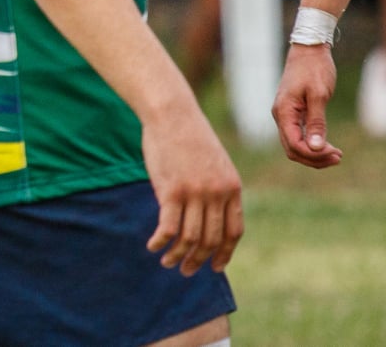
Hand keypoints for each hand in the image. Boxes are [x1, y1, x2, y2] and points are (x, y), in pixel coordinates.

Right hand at [142, 102, 244, 275]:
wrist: (171, 113)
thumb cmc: (188, 136)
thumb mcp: (214, 162)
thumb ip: (217, 188)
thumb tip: (208, 216)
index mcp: (232, 188)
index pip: (233, 232)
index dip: (224, 253)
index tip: (214, 267)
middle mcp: (217, 194)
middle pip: (210, 239)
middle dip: (198, 260)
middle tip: (186, 271)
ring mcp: (195, 193)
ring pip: (189, 238)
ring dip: (177, 256)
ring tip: (166, 263)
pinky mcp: (171, 190)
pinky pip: (168, 227)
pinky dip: (160, 242)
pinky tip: (152, 246)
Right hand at [272, 43, 342, 167]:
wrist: (309, 50)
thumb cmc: (314, 69)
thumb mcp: (319, 95)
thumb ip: (316, 122)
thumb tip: (316, 148)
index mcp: (284, 112)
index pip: (294, 144)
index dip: (314, 154)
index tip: (336, 153)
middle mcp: (280, 116)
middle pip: (293, 149)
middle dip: (315, 158)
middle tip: (339, 157)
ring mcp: (285, 115)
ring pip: (295, 145)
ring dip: (314, 154)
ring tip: (337, 154)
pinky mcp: (293, 113)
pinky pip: (299, 136)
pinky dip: (312, 144)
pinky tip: (328, 145)